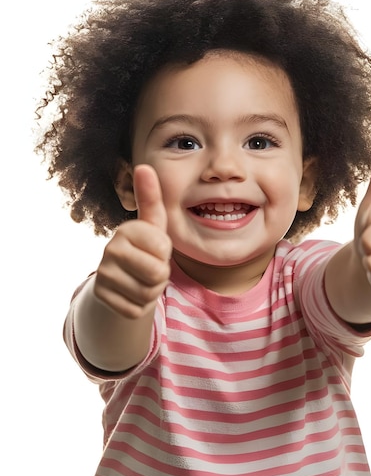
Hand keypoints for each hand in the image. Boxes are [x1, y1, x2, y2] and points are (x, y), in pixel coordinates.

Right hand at [94, 165, 171, 317]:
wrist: (120, 281)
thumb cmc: (144, 249)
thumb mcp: (153, 225)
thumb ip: (151, 198)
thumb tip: (145, 166)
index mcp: (127, 229)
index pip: (163, 249)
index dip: (165, 254)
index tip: (154, 249)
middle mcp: (110, 248)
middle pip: (157, 273)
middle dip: (160, 276)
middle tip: (149, 268)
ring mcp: (103, 273)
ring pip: (147, 294)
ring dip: (151, 292)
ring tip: (141, 280)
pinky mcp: (101, 296)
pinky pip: (136, 309)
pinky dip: (139, 306)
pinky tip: (130, 294)